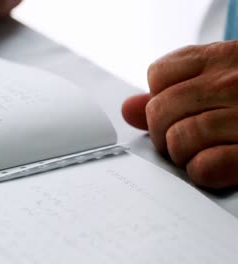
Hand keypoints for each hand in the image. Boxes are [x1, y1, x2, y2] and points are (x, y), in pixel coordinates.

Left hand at [122, 41, 237, 188]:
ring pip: (181, 138)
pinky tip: (211, 170)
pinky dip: (202, 172)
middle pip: (162, 110)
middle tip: (177, 142)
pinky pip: (209, 165)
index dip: (160, 99)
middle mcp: (234, 82)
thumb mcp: (225, 77)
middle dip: (163, 133)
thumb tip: (128, 108)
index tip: (173, 111)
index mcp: (224, 58)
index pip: (159, 76)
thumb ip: (175, 89)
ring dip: (182, 156)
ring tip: (196, 156)